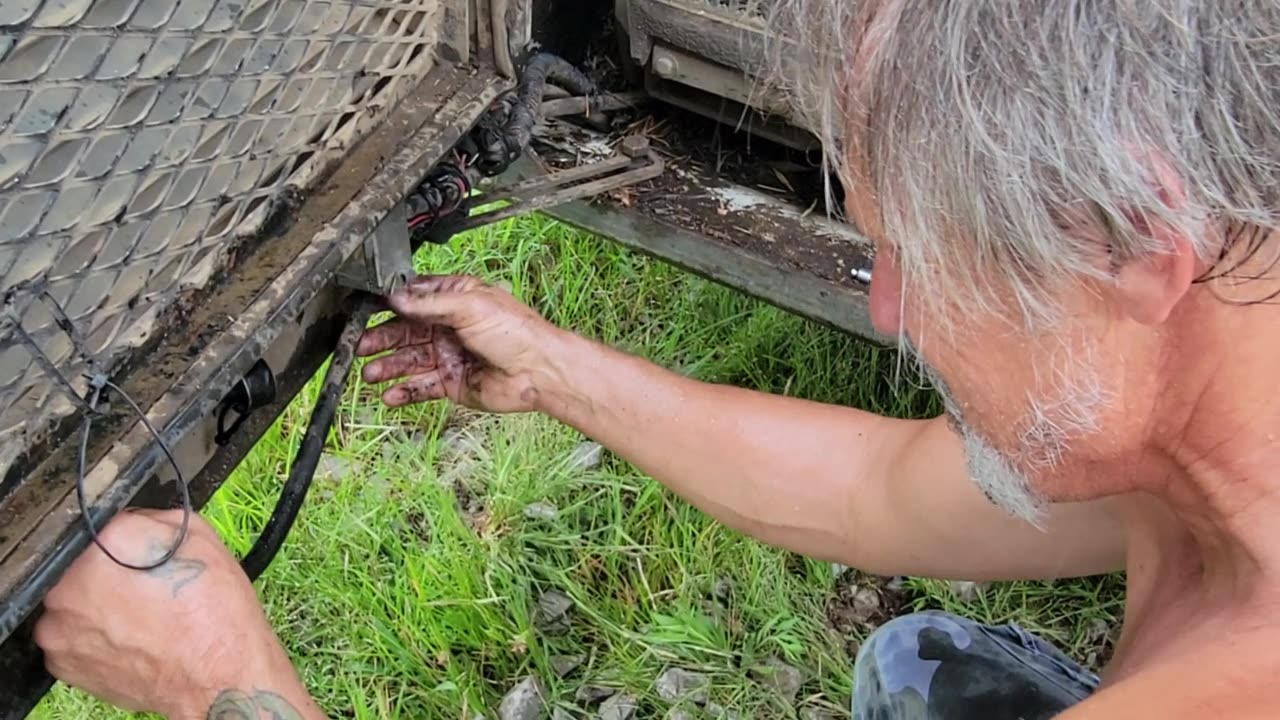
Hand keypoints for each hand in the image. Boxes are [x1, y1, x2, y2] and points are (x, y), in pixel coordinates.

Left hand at [34, 510, 316, 718]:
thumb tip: (130, 521)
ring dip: (95, 605)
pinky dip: (92, 636)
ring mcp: (58, 628)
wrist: (218, 677)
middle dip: (105, 573)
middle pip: (78, 564)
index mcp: (104, 545)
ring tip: (137, 618)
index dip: (126, 539)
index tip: (142, 555)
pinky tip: (128, 639)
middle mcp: (69, 584)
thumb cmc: (216, 611)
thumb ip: (153, 520)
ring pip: (71, 602)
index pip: (102, 524)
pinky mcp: (60, 663)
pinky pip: (70, 636)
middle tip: (141, 589)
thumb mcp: (201, 539)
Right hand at [358, 274, 570, 412]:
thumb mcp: (471, 305)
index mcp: (455, 300)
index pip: (414, 299)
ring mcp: (448, 356)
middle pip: (405, 332)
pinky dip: (403, 391)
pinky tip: (389, 394)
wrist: (539, 372)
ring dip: (387, 367)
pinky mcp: (451, 383)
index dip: (390, 306)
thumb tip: (397, 297)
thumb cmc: (517, 332)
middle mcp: (449, 327)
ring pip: (408, 361)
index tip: (365, 311)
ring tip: (369, 374)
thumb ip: (431, 303)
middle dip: (381, 339)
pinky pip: (421, 387)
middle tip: (359, 346)